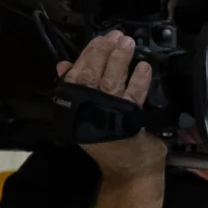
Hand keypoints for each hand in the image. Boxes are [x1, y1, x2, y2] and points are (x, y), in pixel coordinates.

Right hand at [58, 32, 163, 179]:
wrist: (129, 172)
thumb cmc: (110, 140)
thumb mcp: (89, 113)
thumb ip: (77, 89)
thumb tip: (64, 65)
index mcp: (74, 108)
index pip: (76, 75)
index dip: (87, 55)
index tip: (99, 39)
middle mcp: (87, 111)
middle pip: (91, 76)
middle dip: (103, 52)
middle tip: (115, 36)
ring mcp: (106, 117)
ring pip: (111, 82)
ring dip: (119, 60)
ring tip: (127, 43)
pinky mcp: (128, 123)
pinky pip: (133, 96)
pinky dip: (138, 80)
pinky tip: (143, 67)